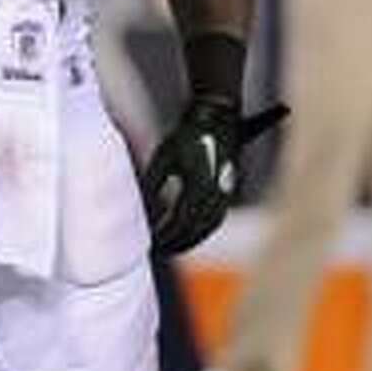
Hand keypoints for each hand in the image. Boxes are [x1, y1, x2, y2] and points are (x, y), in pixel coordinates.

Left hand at [143, 97, 287, 255]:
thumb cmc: (187, 136)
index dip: (165, 235)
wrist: (216, 120)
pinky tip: (190, 233)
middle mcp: (215, 194)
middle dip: (176, 243)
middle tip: (159, 250)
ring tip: (173, 247)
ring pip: (208, 228)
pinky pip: (216, 220)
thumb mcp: (163, 158)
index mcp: (199, 186)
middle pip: (196, 231)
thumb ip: (153, 185)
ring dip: (191, 240)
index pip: (179, 222)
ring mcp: (225, 194)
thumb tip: (143, 211)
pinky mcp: (228, 192)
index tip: (151, 241)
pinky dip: (202, 231)